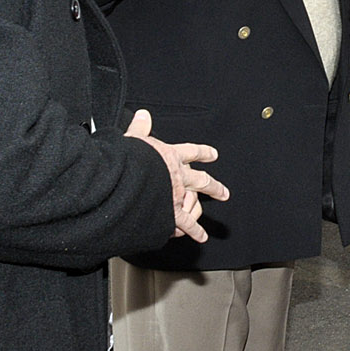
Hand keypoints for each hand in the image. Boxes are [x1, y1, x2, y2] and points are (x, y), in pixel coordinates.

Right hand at [125, 109, 228, 242]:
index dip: (203, 153)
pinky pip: (185, 223)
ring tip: (214, 211)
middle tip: (223, 191)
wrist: (125, 181)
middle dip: (213, 185)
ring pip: (196, 200)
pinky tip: (201, 236)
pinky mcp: (171, 213)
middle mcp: (177, 175)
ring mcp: (176, 195)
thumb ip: (140, 128)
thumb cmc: (127, 160)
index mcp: (168, 156)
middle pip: (201, 179)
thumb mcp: (133, 140)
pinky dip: (194, 231)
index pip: (190, 152)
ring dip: (206, 207)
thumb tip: (143, 114)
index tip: (213, 154)